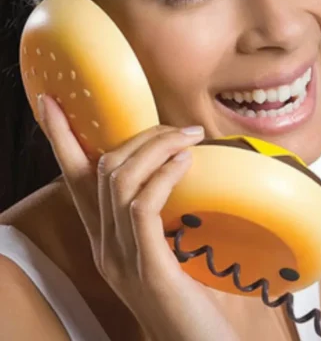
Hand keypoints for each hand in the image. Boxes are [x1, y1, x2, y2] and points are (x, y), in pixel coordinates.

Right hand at [37, 94, 239, 340]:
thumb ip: (157, 216)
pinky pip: (142, 205)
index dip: (60, 140)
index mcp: (105, 239)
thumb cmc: (189, 297)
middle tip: (177, 127)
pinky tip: (184, 162)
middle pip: (101, 169)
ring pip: (120, 180)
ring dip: (155, 149)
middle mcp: (104, 246)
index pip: (76, 180)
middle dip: (137, 136)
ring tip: (187, 139)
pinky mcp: (146, 267)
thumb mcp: (165, 250)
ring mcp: (120, 258)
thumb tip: (176, 170)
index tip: (51, 104)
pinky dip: (162, 176)